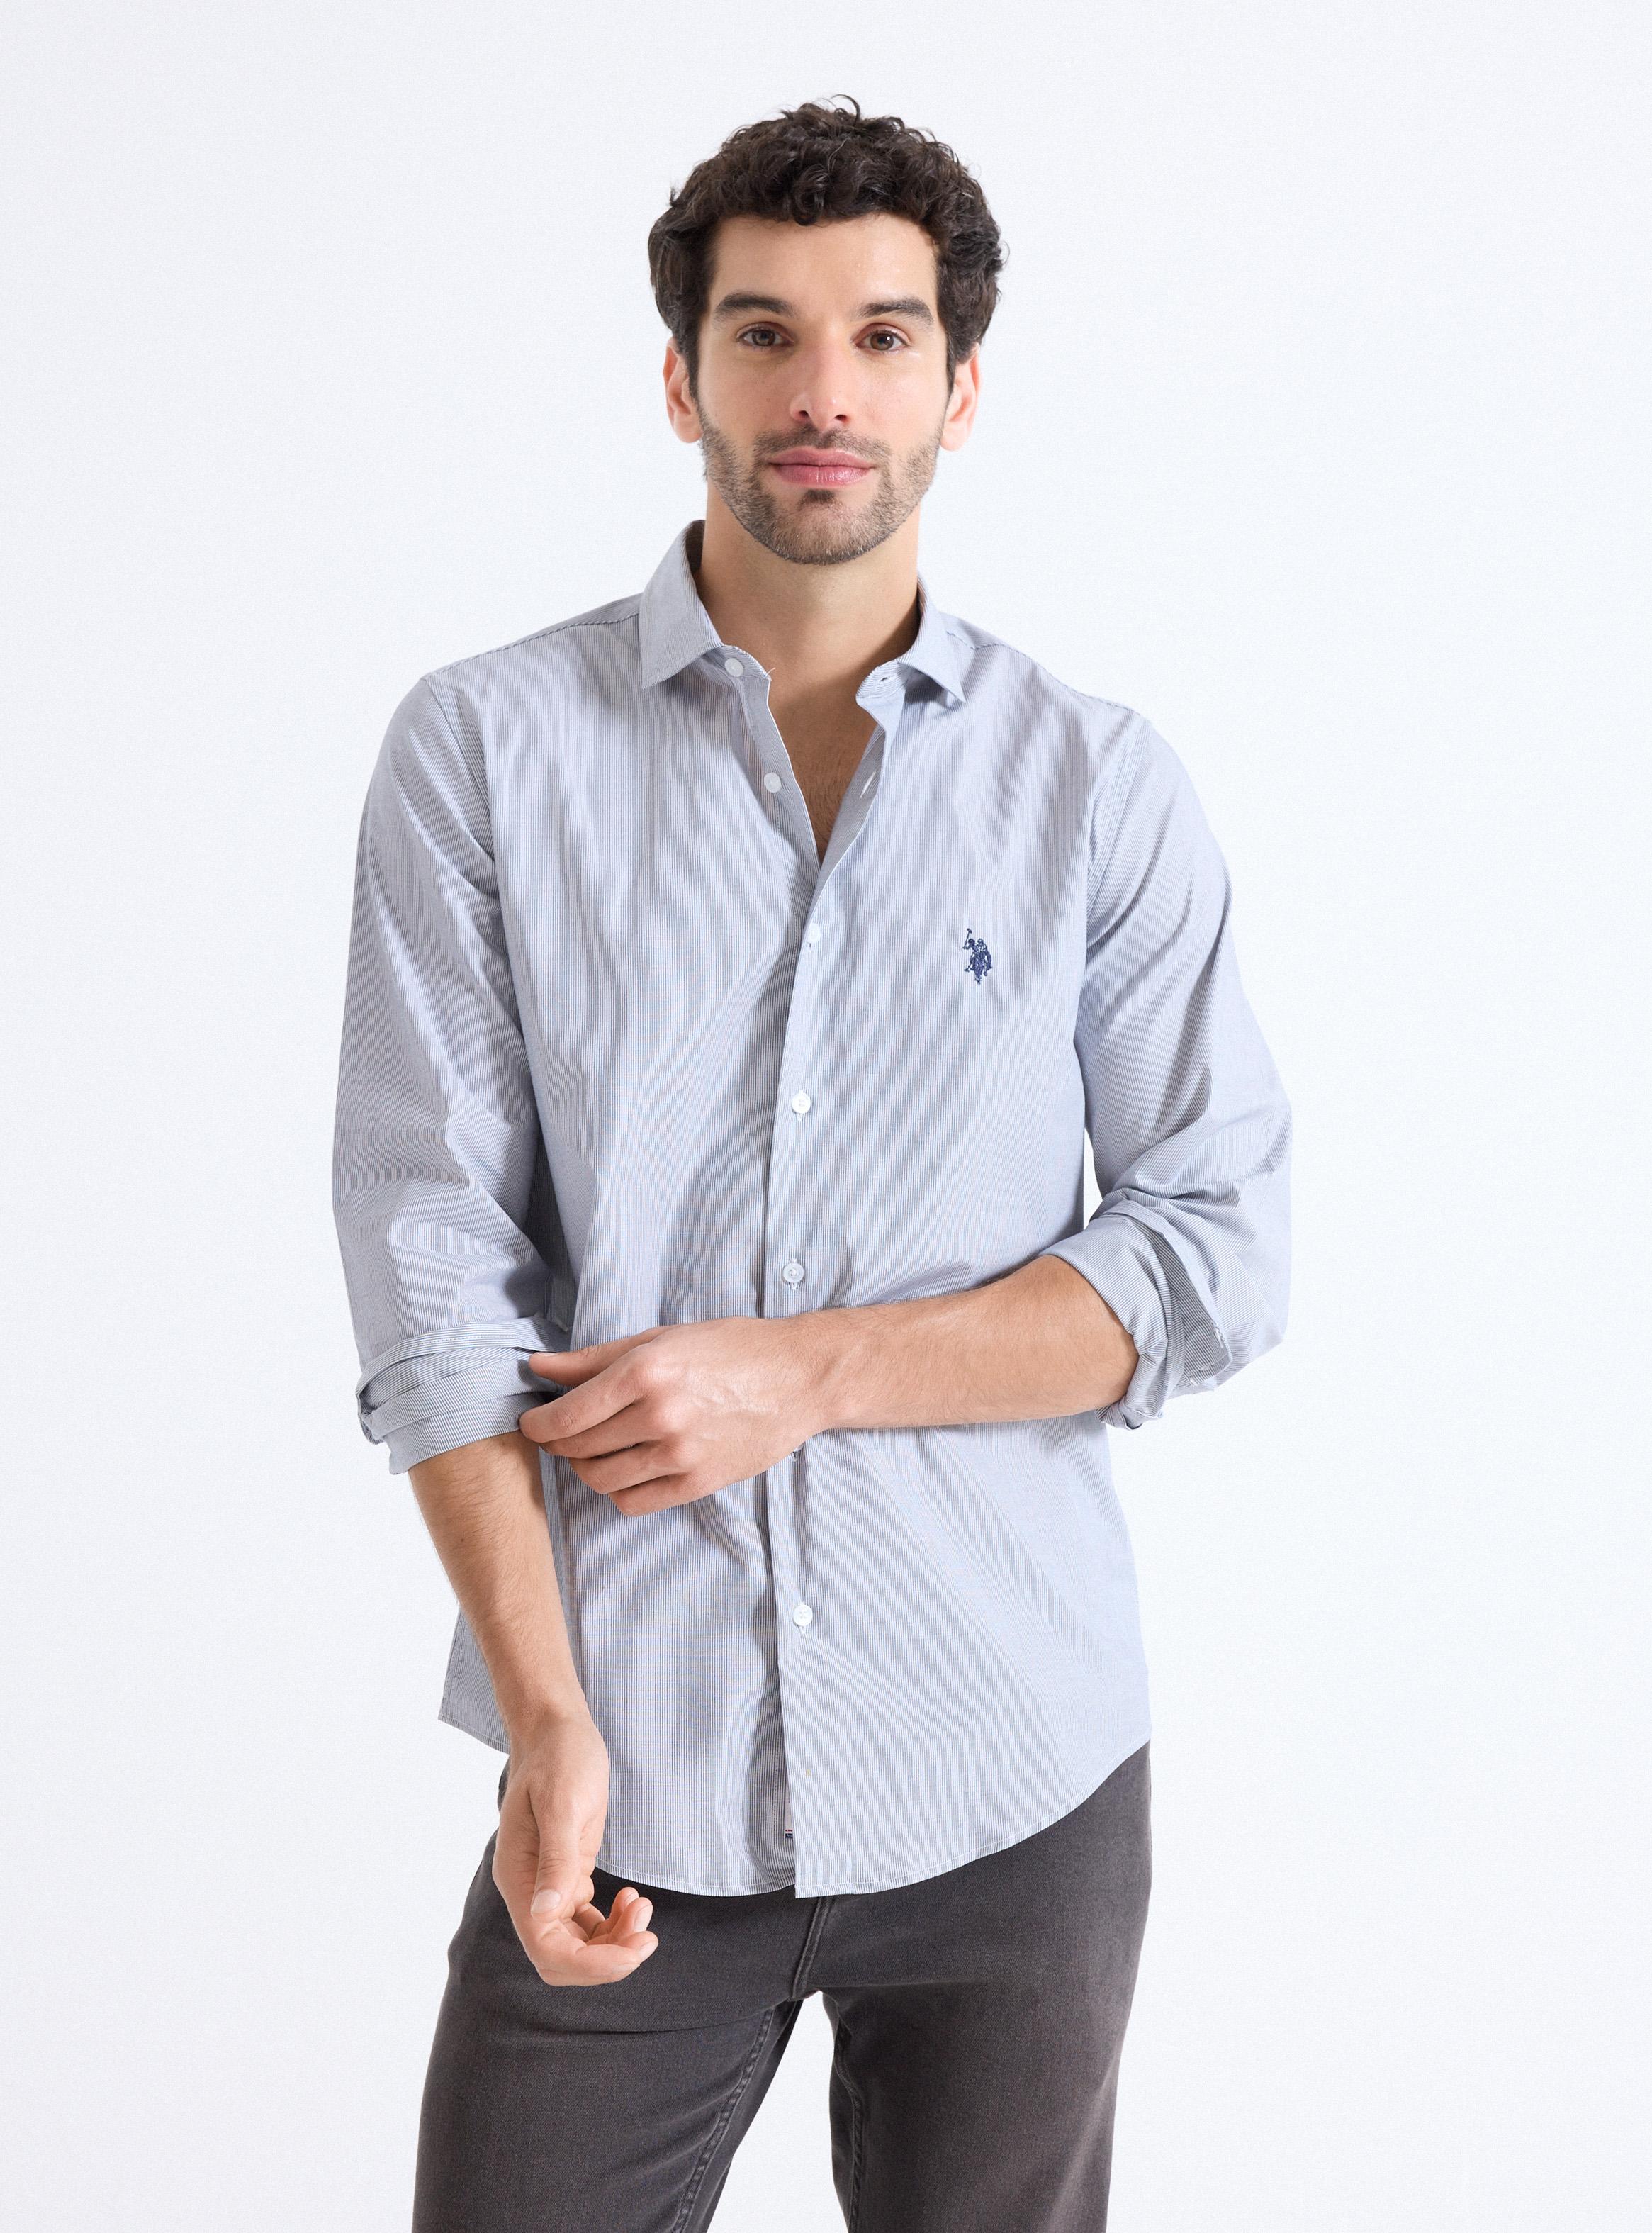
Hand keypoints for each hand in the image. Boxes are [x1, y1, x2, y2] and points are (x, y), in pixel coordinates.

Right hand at [492, 1708, 657, 1985]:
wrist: (558, 1729)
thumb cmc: (560, 1757)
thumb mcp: (563, 1804)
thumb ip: (556, 1859)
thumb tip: (546, 1913)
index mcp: (520, 1879)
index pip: (547, 1949)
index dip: (591, 1964)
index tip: (634, 1951)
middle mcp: (530, 1890)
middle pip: (562, 1958)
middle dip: (607, 1959)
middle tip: (648, 1934)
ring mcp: (549, 1885)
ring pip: (578, 1945)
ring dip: (615, 1942)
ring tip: (642, 1906)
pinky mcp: (569, 1874)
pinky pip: (587, 1922)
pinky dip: (613, 1923)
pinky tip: (632, 1899)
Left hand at [520, 1316, 826, 1515]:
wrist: (798, 1378)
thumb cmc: (730, 1349)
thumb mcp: (661, 1339)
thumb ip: (595, 1359)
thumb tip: (538, 1368)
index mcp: (646, 1371)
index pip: (568, 1415)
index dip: (538, 1425)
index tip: (531, 1424)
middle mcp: (659, 1414)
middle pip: (578, 1447)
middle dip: (559, 1443)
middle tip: (561, 1434)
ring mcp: (680, 1454)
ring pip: (600, 1479)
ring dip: (586, 1468)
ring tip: (595, 1450)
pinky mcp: (698, 1482)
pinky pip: (633, 1502)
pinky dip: (619, 1491)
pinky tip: (627, 1468)